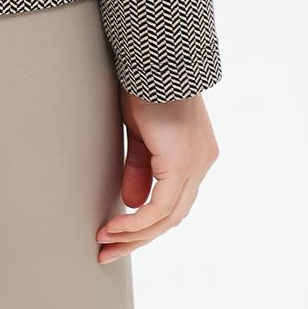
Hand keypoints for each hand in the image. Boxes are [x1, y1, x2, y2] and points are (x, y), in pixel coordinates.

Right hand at [96, 87, 218, 262]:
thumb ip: (140, 166)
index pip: (173, 202)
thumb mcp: (140, 132)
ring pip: (168, 217)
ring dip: (134, 234)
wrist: (155, 58)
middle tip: (108, 250)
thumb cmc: (145, 84)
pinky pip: (161, 206)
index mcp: (195, 155)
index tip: (118, 234)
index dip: (145, 222)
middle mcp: (201, 163)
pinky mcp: (182, 162)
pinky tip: (115, 226)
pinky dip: (137, 221)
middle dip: (138, 237)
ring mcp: (196, 164)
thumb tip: (132, 203)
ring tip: (106, 241)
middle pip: (172, 216)